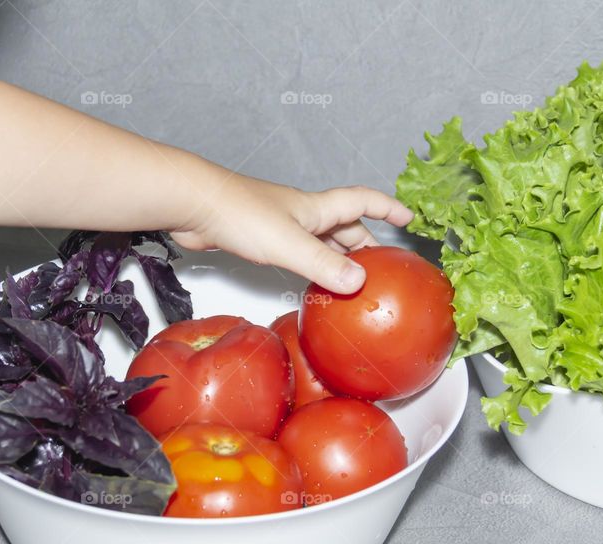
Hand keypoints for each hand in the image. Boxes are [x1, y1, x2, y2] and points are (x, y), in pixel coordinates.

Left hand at [170, 175, 413, 293]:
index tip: (408, 218)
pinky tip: (310, 281)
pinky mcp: (260, 238)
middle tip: (382, 266)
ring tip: (352, 280)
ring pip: (320, 241)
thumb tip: (359, 282)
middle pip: (344, 226)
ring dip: (338, 257)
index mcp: (316, 209)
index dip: (387, 208)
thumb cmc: (239, 214)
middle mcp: (302, 214)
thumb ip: (323, 264)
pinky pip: (297, 253)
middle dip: (366, 243)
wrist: (193, 205)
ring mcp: (281, 225)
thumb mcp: (290, 244)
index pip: (363, 202)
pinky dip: (312, 266)